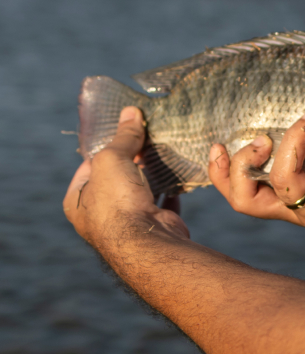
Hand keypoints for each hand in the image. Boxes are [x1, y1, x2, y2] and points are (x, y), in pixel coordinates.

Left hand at [63, 107, 188, 249]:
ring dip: (152, 174)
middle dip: (132, 160)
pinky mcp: (155, 226)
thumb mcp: (112, 158)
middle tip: (146, 139)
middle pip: (116, 178)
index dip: (104, 147)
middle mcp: (100, 215)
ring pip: (140, 191)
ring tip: (163, 151)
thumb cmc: (116, 200)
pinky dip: (171, 190)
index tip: (122, 132)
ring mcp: (129, 223)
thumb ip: (123, 136)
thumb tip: (131, 112)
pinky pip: (163, 203)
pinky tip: (177, 175)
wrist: (146, 242)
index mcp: (78, 201)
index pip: (88, 166)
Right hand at [208, 99, 304, 235]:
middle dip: (244, 163)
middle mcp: (304, 212)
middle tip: (262, 137)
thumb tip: (297, 102)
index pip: (244, 199)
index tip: (216, 144)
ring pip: (285, 178)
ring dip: (294, 138)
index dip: (222, 176)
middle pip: (247, 201)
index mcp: (296, 203)